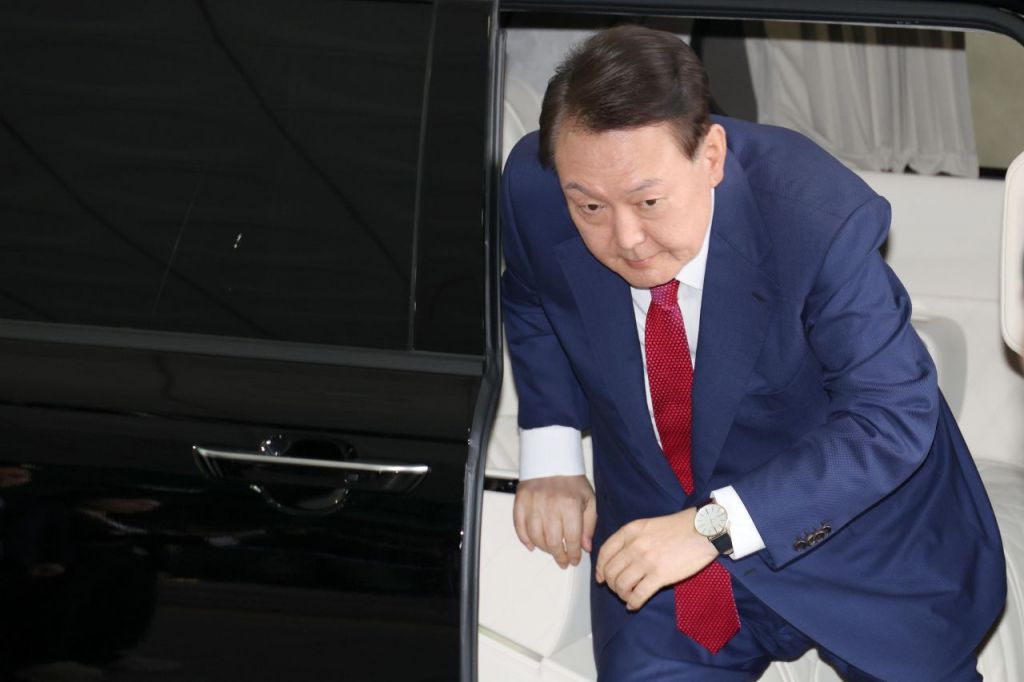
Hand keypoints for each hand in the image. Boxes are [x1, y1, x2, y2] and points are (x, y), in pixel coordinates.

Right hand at [513, 475, 596, 568]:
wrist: (551, 460)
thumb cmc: (571, 481)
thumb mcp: (588, 500)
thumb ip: (589, 525)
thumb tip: (585, 547)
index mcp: (569, 505)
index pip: (572, 538)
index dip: (574, 553)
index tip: (574, 559)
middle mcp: (550, 505)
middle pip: (552, 542)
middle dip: (559, 556)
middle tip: (563, 561)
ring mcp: (533, 504)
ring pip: (535, 537)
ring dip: (544, 549)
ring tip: (551, 550)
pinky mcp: (520, 502)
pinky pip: (519, 527)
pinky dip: (525, 539)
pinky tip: (532, 545)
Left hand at [595, 507, 717, 610]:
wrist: (702, 530)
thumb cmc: (677, 527)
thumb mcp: (647, 525)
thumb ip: (632, 539)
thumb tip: (619, 559)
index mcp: (630, 531)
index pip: (604, 553)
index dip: (600, 568)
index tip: (601, 578)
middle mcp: (634, 546)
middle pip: (611, 571)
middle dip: (611, 584)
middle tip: (619, 589)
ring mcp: (646, 561)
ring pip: (621, 585)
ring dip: (621, 594)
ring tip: (628, 596)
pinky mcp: (660, 576)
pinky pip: (638, 595)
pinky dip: (632, 603)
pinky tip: (634, 605)